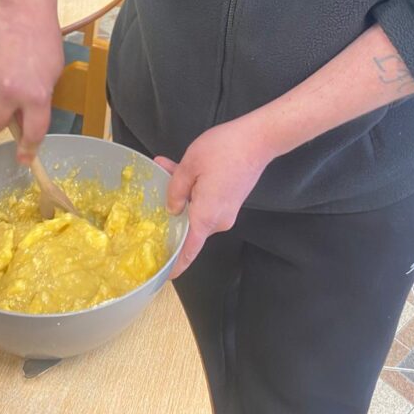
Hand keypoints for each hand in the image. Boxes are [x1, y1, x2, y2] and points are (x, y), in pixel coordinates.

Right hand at [0, 3, 63, 162]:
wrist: (23, 11)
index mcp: (36, 96)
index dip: (28, 149)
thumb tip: (24, 127)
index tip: (24, 157)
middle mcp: (9, 91)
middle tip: (6, 102)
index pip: (31, 134)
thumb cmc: (41, 41)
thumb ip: (38, 102)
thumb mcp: (51, 75)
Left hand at [155, 118, 272, 277]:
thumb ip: (175, 190)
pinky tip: (184, 166)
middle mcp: (219, 220)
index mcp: (206, 217)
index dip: (176, 264)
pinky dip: (195, 187)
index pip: (189, 250)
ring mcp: (228, 210)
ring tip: (166, 165)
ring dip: (182, 190)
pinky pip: (208, 199)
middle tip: (155, 183)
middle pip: (189, 222)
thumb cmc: (223, 150)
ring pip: (197, 206)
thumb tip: (172, 209)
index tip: (164, 274)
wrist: (258, 139)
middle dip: (172, 206)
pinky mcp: (233, 199)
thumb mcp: (189, 165)